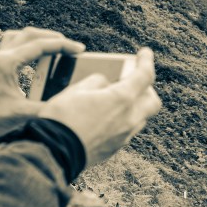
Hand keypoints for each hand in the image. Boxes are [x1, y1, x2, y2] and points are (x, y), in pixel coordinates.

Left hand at [0, 27, 84, 136]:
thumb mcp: (21, 115)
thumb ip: (46, 109)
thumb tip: (68, 105)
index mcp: (7, 63)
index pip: (40, 46)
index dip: (62, 45)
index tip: (80, 49)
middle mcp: (0, 56)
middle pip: (30, 34)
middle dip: (53, 38)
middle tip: (70, 47)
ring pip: (20, 36)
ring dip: (39, 39)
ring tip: (55, 48)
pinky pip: (12, 46)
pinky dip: (27, 46)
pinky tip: (35, 58)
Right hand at [39, 48, 160, 167]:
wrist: (54, 153)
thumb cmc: (62, 119)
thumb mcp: (76, 90)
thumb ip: (97, 82)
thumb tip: (104, 85)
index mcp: (121, 99)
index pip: (145, 76)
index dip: (146, 61)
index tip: (145, 53)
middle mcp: (129, 119)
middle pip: (152, 102)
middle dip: (146, 89)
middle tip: (133, 82)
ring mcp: (123, 137)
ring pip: (140, 118)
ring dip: (134, 106)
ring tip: (115, 100)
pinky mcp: (114, 149)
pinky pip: (126, 131)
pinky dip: (122, 120)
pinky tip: (105, 117)